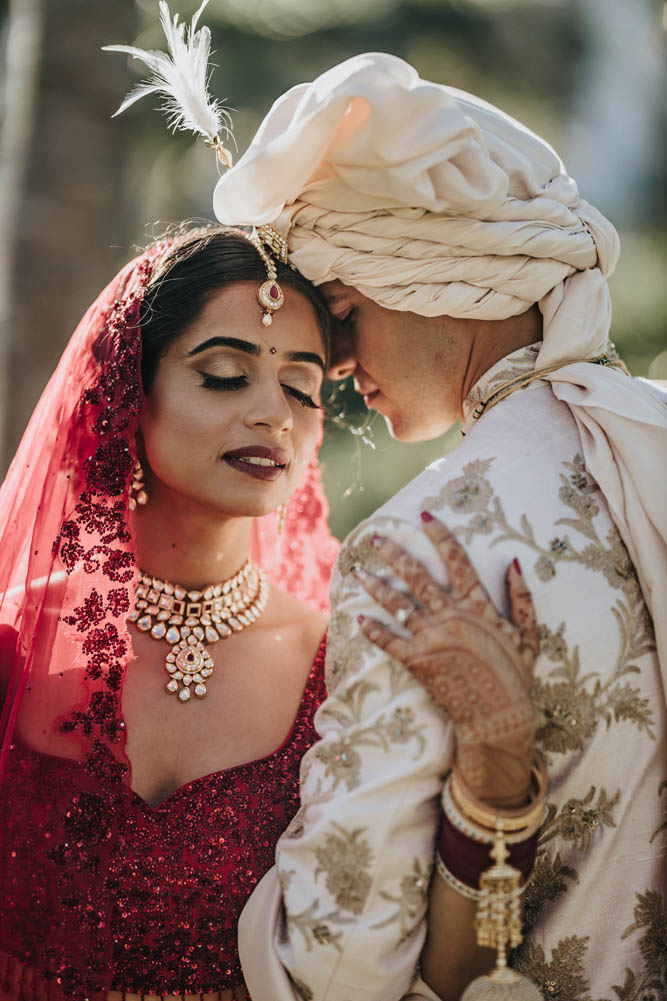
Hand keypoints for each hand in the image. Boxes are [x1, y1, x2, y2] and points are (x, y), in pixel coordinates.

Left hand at [355, 513, 538, 807]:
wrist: (499, 718)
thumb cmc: (515, 677)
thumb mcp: (529, 636)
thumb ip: (522, 599)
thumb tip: (514, 564)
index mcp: (478, 606)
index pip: (457, 560)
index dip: (440, 535)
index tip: (424, 516)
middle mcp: (451, 616)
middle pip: (417, 576)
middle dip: (394, 553)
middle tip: (375, 538)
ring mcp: (432, 639)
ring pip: (397, 604)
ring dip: (377, 586)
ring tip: (360, 572)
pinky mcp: (418, 662)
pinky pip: (389, 642)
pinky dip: (373, 630)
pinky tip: (357, 619)